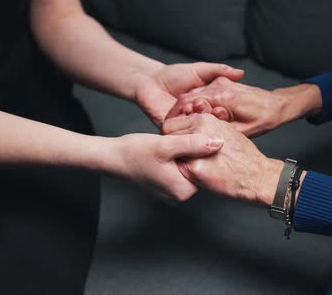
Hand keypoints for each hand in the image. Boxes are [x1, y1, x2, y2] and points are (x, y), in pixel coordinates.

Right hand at [97, 132, 223, 202]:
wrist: (112, 157)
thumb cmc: (135, 151)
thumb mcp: (167, 144)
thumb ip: (194, 144)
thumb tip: (219, 143)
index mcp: (183, 191)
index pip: (206, 168)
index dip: (202, 148)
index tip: (193, 135)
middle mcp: (179, 196)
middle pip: (198, 169)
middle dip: (194, 151)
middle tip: (180, 138)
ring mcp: (172, 192)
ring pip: (189, 167)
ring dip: (185, 153)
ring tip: (173, 142)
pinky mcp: (165, 185)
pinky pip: (179, 170)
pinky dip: (177, 157)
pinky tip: (169, 147)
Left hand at [134, 63, 243, 126]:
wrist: (150, 80)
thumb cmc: (175, 74)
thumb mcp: (201, 70)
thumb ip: (220, 71)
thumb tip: (241, 73)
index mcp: (207, 108)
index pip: (220, 116)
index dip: (223, 114)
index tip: (223, 110)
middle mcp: (197, 120)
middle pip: (210, 126)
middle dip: (210, 120)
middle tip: (206, 110)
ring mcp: (185, 128)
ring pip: (196, 133)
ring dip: (196, 124)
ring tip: (193, 111)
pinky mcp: (171, 133)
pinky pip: (179, 137)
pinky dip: (183, 131)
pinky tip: (184, 119)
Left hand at [163, 113, 283, 205]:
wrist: (256, 175)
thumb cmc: (242, 154)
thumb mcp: (224, 129)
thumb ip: (203, 127)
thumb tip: (185, 127)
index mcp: (204, 119)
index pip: (171, 123)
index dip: (172, 134)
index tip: (176, 142)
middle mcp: (198, 130)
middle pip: (168, 136)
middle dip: (172, 145)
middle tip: (182, 155)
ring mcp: (194, 150)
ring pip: (172, 152)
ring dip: (177, 158)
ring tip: (191, 163)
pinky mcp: (194, 169)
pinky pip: (179, 169)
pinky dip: (184, 172)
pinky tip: (197, 173)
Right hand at [165, 77, 321, 136]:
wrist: (278, 105)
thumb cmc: (264, 119)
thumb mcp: (243, 131)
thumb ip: (219, 132)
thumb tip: (199, 143)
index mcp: (222, 97)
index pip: (189, 103)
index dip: (176, 118)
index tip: (168, 132)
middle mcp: (219, 86)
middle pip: (187, 98)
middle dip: (176, 114)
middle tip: (167, 132)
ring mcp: (221, 82)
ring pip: (193, 94)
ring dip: (184, 110)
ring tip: (176, 128)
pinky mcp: (222, 83)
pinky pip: (202, 93)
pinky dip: (194, 104)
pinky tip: (191, 119)